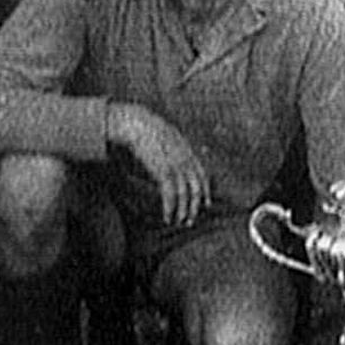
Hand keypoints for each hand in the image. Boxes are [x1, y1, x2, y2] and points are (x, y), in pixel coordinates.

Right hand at [109, 102, 209, 226]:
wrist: (137, 123)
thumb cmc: (147, 130)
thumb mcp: (166, 137)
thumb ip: (174, 149)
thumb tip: (173, 161)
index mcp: (187, 151)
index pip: (202, 175)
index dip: (205, 191)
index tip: (206, 204)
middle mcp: (185, 159)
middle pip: (195, 188)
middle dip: (194, 207)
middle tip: (190, 221)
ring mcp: (175, 165)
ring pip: (184, 194)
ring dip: (182, 211)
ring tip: (177, 222)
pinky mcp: (162, 170)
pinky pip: (170, 194)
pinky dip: (170, 208)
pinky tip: (167, 216)